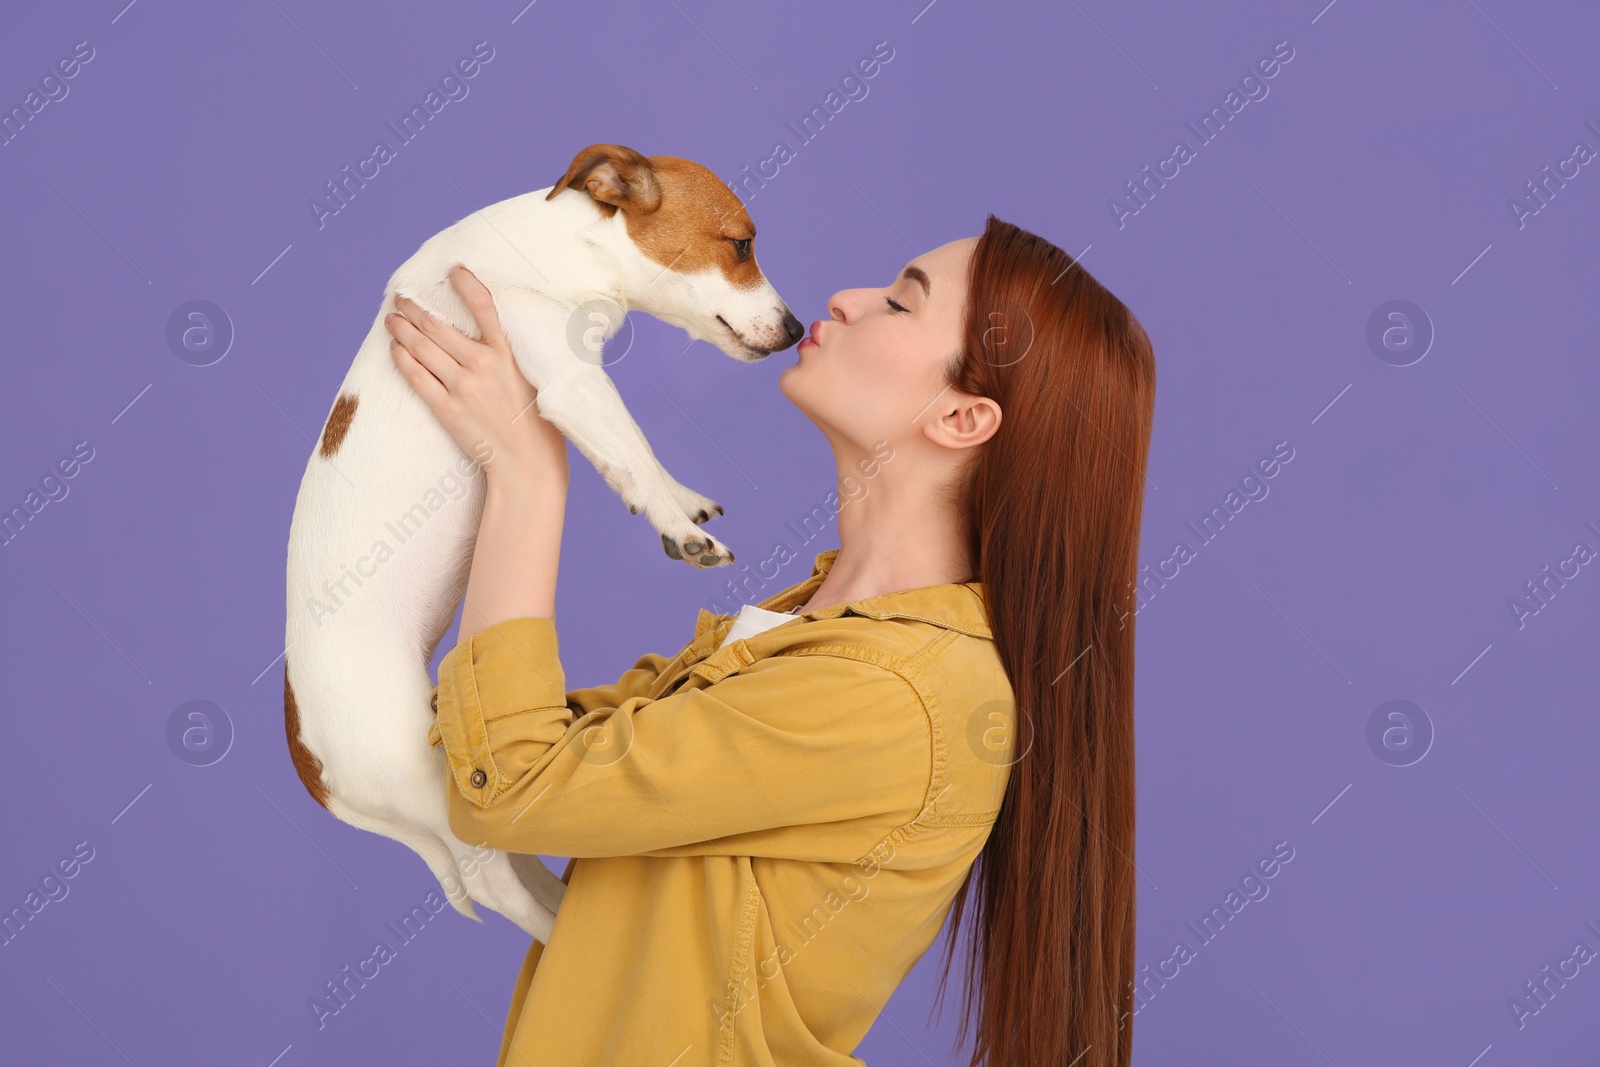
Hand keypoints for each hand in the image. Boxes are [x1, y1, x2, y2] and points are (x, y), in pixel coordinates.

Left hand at [386, 265, 568, 486]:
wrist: (527, 465)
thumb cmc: (539, 426)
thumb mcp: (537, 382)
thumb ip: (517, 359)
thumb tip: (504, 340)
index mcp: (509, 355)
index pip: (484, 306)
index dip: (466, 284)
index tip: (452, 270)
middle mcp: (483, 365)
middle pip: (439, 326)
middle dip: (415, 308)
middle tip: (401, 297)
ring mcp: (463, 387)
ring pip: (423, 348)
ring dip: (402, 329)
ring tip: (391, 319)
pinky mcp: (447, 409)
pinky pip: (417, 376)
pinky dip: (402, 359)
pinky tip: (394, 349)